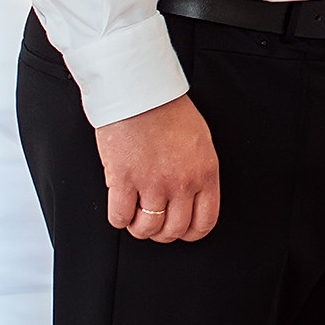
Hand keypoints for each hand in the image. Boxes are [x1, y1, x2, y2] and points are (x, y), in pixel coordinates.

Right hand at [96, 94, 219, 242]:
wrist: (140, 91)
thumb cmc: (168, 109)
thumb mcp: (200, 141)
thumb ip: (198, 171)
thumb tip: (193, 196)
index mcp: (205, 172)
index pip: (205, 222)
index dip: (190, 233)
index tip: (180, 230)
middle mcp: (182, 182)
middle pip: (174, 230)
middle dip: (162, 232)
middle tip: (153, 220)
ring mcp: (153, 183)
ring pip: (147, 229)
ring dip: (139, 227)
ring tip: (135, 213)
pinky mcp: (124, 180)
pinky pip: (120, 218)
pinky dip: (119, 218)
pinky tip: (120, 205)